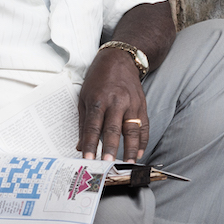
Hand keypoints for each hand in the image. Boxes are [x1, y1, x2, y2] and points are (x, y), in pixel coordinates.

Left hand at [78, 47, 148, 161]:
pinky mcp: (142, 105)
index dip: (89, 144)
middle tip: (107, 164)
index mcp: (98, 100)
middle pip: (113, 128)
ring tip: (127, 164)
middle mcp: (116, 102)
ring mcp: (131, 104)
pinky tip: (139, 153)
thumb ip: (83, 123)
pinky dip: (142, 141)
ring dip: (130, 148)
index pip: (93, 126)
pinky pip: (144, 126)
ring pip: (132, 129)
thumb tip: (79, 146)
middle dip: (110, 148)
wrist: (120, 59)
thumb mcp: (84, 96)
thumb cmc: (98, 78)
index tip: (87, 159)